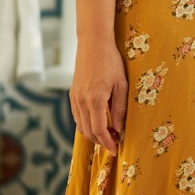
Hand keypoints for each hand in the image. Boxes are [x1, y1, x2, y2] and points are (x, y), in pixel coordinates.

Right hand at [70, 36, 127, 155]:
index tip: (116, 150)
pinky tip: (98, 123)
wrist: (93, 44)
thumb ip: (120, 109)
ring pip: (81, 126)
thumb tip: (120, 129)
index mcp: (95, 99)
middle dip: (102, 141)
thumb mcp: (121, 85)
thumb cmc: (111, 62)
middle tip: (116, 141)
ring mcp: (74, 98)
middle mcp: (81, 101)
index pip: (99, 130)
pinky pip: (77, 117)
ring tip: (109, 134)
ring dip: (94, 134)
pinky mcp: (72, 95)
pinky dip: (86, 125)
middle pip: (88, 132)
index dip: (108, 143)